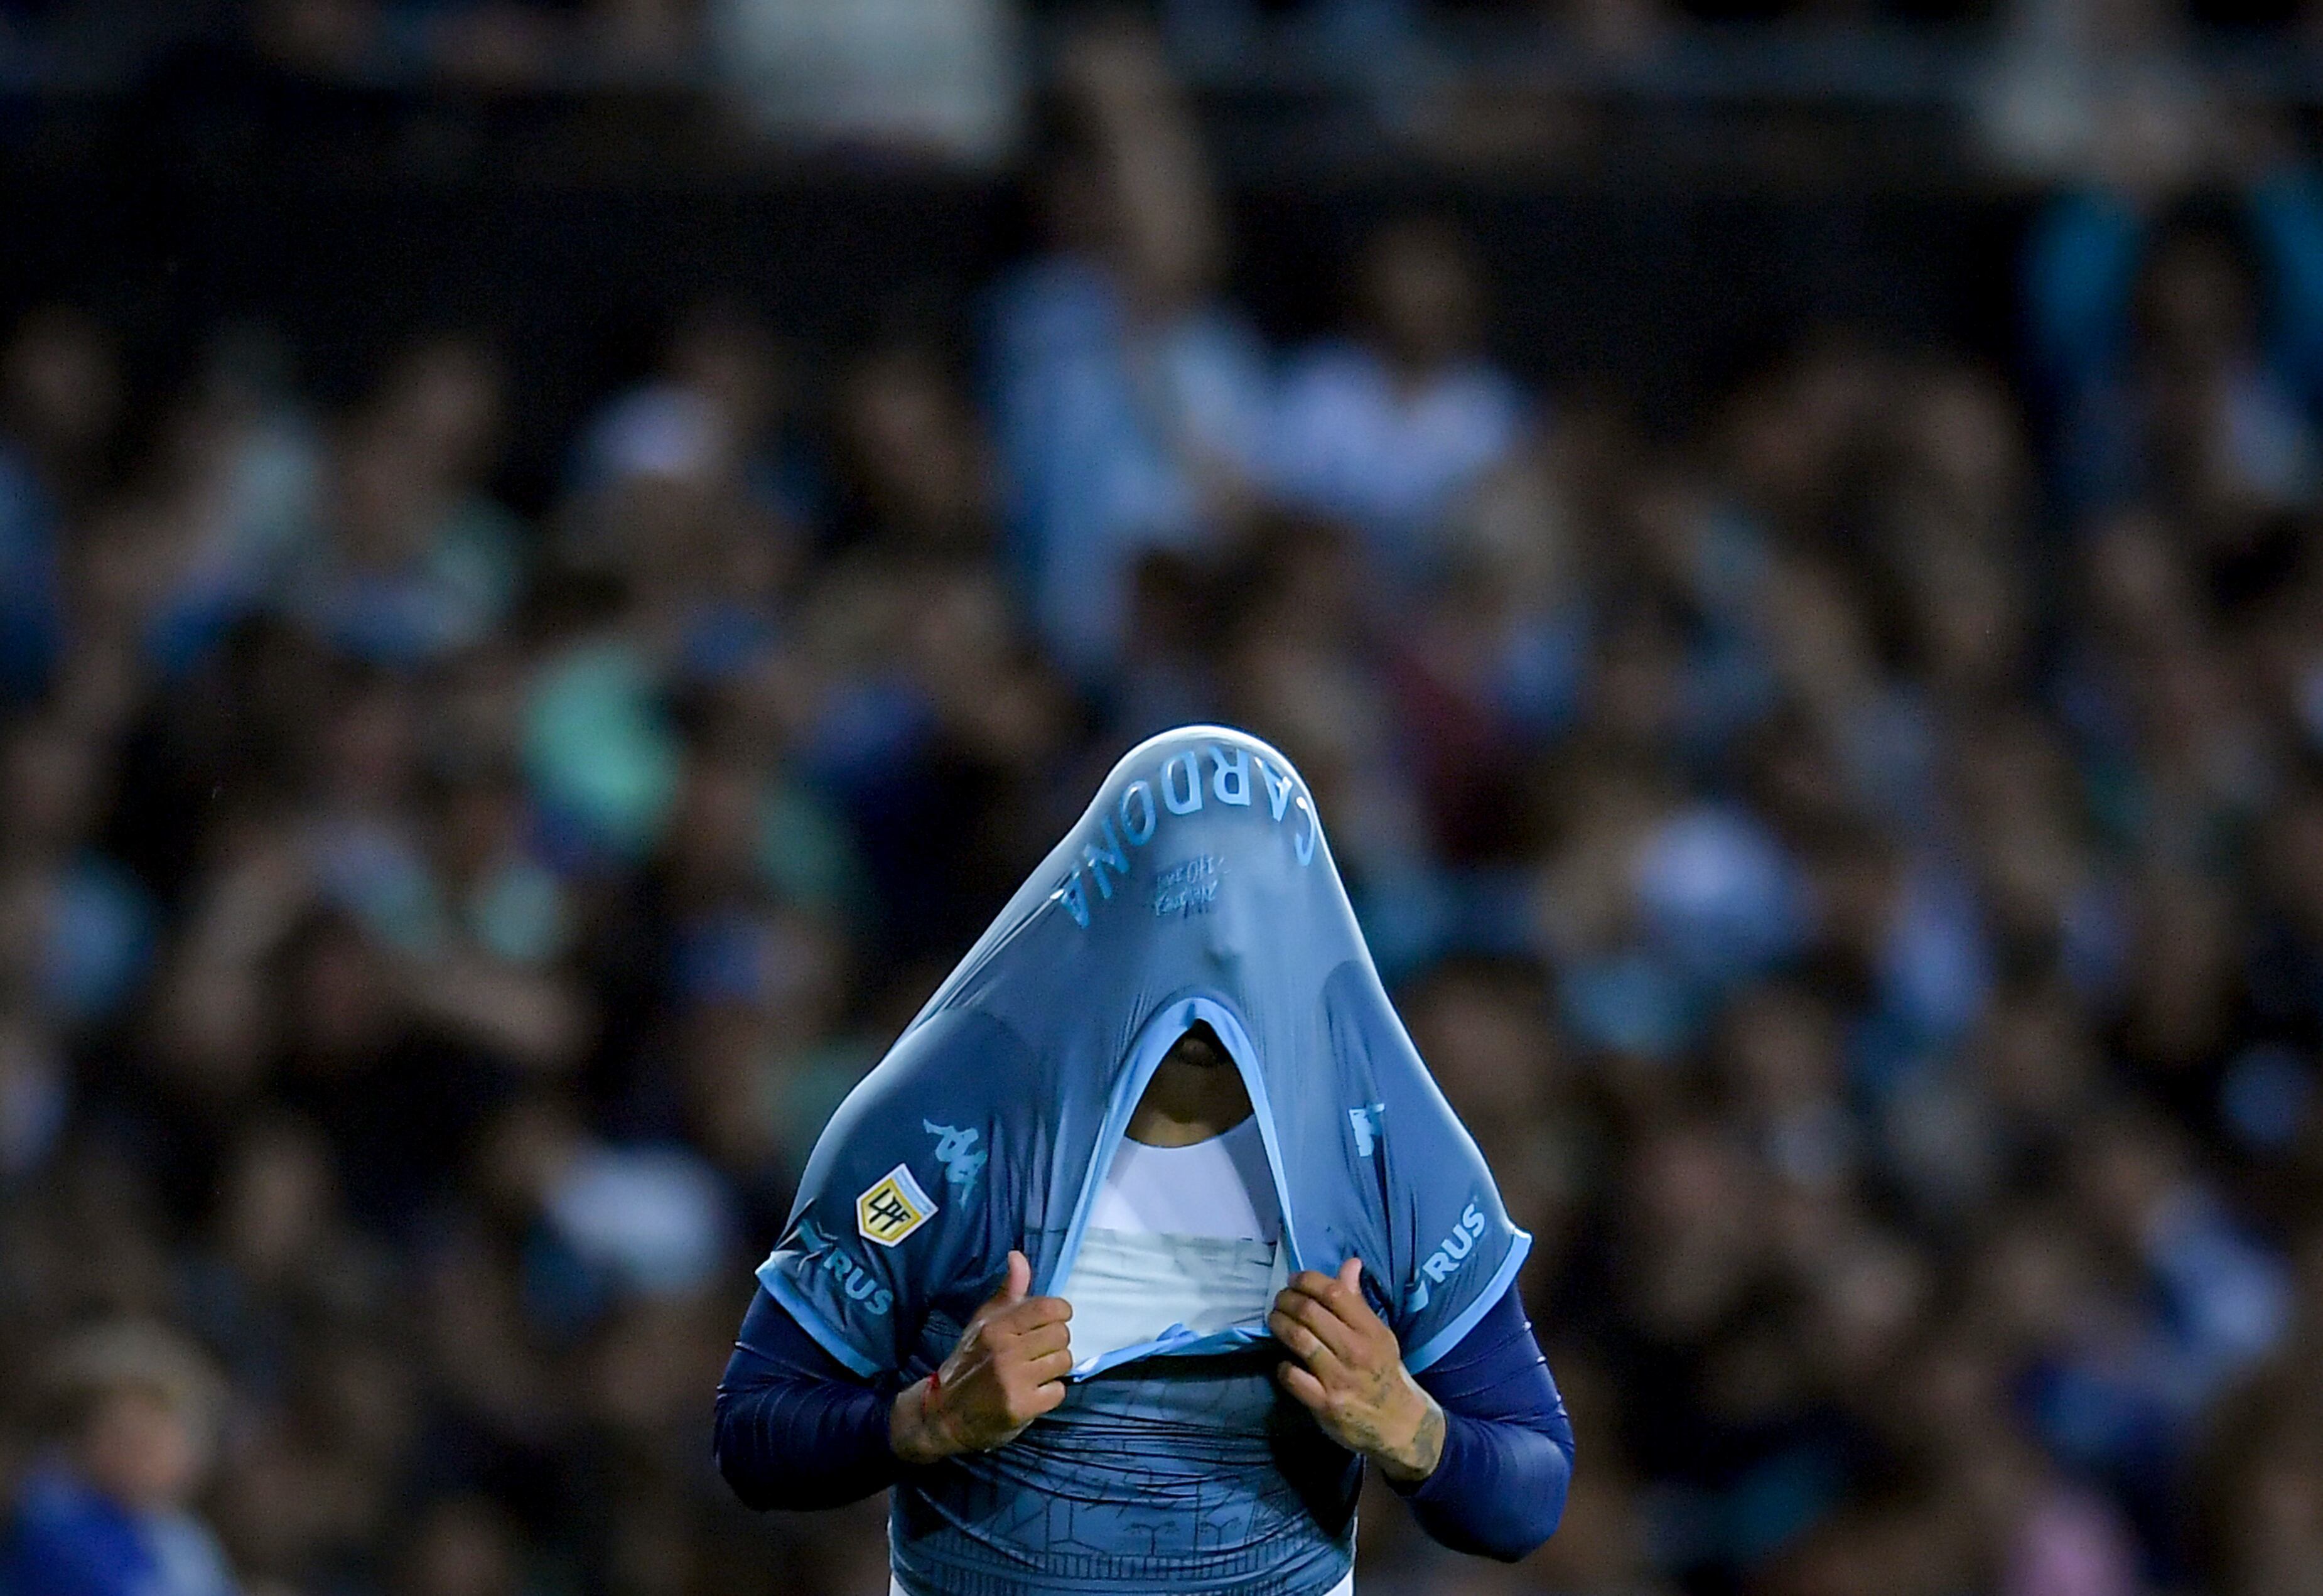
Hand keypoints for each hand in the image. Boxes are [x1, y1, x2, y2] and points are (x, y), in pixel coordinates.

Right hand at [890, 1251, 1071, 1463]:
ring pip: (1063, 1362)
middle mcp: (1005, 1351)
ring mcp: (1014, 1381)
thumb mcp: (982, 1323)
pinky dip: (1050, 1393)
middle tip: (1039, 1351)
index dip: (1060, 1313)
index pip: (1049, 1308)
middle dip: (1055, 1342)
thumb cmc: (969, 1362)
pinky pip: (1059, 1391)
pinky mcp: (1021, 1407)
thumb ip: (1007, 1292)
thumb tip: (1018, 1255)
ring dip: (1054, 1368)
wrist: (946, 1414)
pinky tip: (1033, 1392)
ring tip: (1036, 1371)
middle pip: (1061, 1335)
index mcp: (996, 1326)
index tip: (1052, 1321)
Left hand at [1269, 1258, 1443, 1483]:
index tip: (1294, 1280)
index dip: (1307, 1280)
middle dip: (1286, 1300)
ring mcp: (1338, 1378)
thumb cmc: (1384, 1372)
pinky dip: (1283, 1366)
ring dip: (1279, 1325)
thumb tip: (1349, 1263)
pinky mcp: (1325, 1403)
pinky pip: (1292, 1377)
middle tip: (1279, 1300)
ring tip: (1274, 1320)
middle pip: (1310, 1312)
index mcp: (1370, 1330)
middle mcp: (1355, 1350)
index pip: (1334, 1292)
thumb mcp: (1379, 1334)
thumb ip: (1358, 1302)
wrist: (1399, 1424)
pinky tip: (1284, 1362)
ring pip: (1298, 1339)